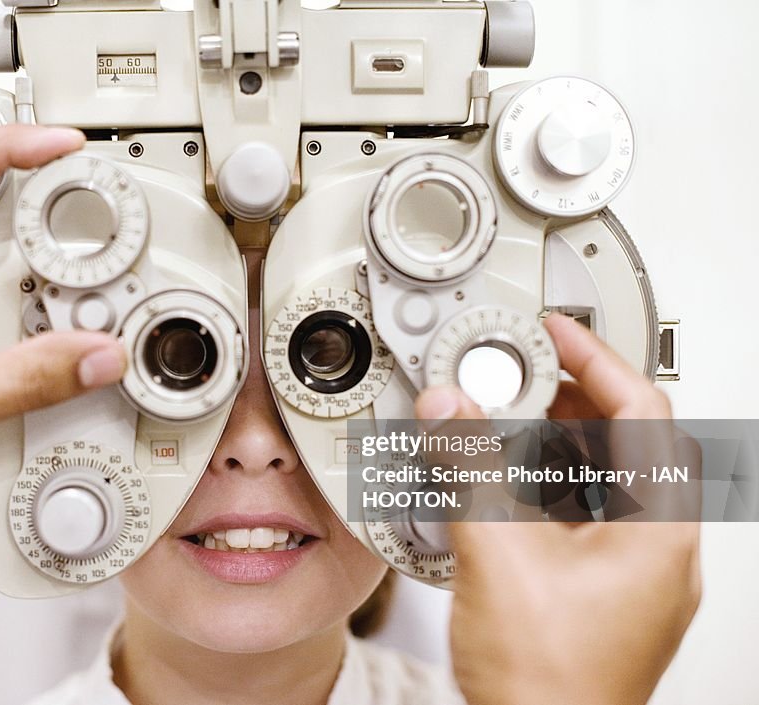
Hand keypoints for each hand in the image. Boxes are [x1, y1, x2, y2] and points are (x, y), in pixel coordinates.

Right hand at [415, 314, 700, 704]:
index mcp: (658, 529)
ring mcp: (630, 575)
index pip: (645, 412)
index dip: (598, 360)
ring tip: (502, 421)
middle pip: (625, 443)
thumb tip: (450, 409)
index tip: (557, 332)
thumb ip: (471, 467)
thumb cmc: (547, 686)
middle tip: (517, 374)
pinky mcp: (598, 593)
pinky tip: (499, 484)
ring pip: (601, 482)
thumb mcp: (498, 554)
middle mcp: (658, 549)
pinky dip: (541, 487)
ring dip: (551, 444)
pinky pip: (579, 518)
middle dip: (566, 400)